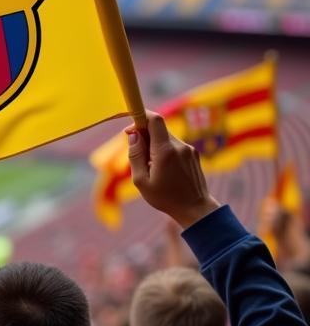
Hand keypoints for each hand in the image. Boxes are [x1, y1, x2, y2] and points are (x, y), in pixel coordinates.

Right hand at [127, 113, 219, 228]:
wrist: (195, 208)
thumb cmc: (165, 198)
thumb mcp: (141, 181)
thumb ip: (135, 156)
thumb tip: (132, 135)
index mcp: (165, 151)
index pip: (155, 120)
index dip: (141, 116)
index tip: (130, 126)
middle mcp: (179, 146)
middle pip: (158, 129)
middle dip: (144, 135)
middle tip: (135, 152)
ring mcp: (188, 149)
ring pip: (165, 138)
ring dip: (153, 145)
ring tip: (151, 167)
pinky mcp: (193, 154)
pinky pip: (174, 146)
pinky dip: (164, 151)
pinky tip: (163, 170)